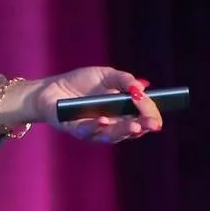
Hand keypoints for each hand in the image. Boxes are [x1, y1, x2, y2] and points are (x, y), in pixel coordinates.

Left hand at [31, 67, 162, 142]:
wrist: (52, 88)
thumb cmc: (81, 83)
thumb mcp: (107, 75)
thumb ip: (125, 80)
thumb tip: (142, 88)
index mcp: (121, 113)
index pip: (140, 119)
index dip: (150, 119)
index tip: (158, 118)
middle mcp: (110, 125)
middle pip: (129, 131)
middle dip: (142, 127)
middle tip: (151, 125)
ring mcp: (93, 130)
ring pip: (111, 135)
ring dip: (123, 131)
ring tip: (135, 126)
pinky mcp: (75, 130)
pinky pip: (87, 132)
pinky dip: (95, 127)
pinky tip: (103, 120)